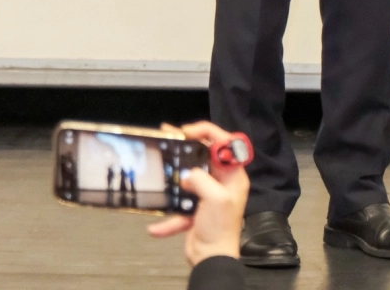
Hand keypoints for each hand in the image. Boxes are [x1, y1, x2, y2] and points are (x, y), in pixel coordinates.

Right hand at [148, 121, 249, 266]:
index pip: (226, 145)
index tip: (188, 131)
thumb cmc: (220, 228)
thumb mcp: (216, 198)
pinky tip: (156, 228)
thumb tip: (189, 174)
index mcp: (233, 176)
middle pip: (204, 158)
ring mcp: (208, 196)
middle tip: (170, 136)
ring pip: (189, 179)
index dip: (209, 133)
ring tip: (159, 163)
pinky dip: (169, 216)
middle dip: (188, 147)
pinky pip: (179, 206)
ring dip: (175, 176)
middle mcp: (222, 183)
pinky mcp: (195, 210)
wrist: (211, 258)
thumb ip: (201, 180)